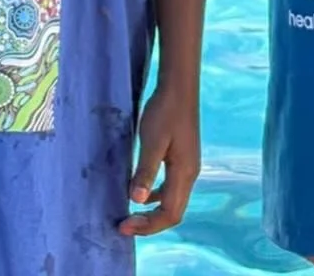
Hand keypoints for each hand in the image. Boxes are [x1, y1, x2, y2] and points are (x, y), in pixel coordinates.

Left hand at [119, 83, 199, 236]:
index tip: (123, 227)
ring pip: (172, 200)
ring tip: (130, 213)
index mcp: (184, 173)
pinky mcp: (182, 157)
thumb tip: (136, 201)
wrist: (178, 86)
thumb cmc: (165, 111)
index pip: (170, 214)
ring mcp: (187, 166)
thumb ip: (145, 171)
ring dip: (152, 212)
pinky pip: (170, 187)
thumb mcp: (151, 141)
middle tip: (124, 226)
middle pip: (173, 212)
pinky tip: (140, 190)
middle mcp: (190, 174)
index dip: (148, 226)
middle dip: (149, 224)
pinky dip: (155, 196)